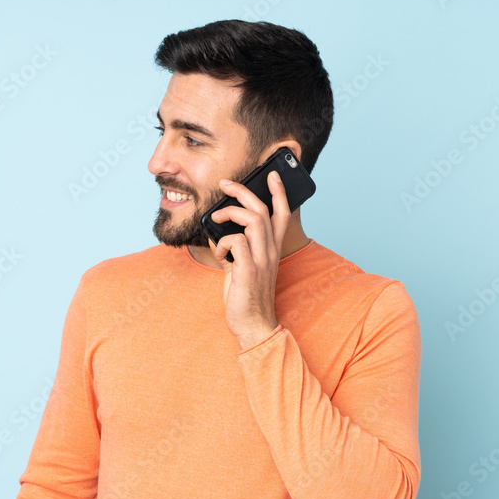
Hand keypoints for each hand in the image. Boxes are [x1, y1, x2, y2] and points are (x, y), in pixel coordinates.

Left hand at [206, 170, 290, 349]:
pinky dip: (222, 243)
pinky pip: (235, 241)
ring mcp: (261, 259)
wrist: (253, 324)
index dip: (279, 192)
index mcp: (272, 248)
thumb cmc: (245, 296)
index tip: (271, 174)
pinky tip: (219, 256)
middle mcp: (270, 251)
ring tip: (216, 218)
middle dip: (243, 191)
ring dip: (230, 212)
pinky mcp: (249, 269)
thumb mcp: (241, 266)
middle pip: (263, 209)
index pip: (281, 213)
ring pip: (253, 219)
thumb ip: (234, 249)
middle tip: (225, 184)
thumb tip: (217, 233)